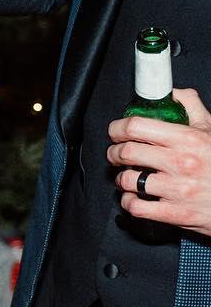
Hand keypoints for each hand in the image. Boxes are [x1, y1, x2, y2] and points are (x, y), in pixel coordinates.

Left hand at [108, 89, 210, 235]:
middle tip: (117, 154)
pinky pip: (135, 207)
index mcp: (188, 140)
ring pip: (127, 180)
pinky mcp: (175, 213)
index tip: (116, 131)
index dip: (118, 128)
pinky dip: (128, 201)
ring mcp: (177, 190)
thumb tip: (172, 93)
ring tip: (128, 175)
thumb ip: (191, 108)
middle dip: (115, 152)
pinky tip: (134, 196)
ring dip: (121, 177)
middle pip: (126, 152)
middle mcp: (182, 163)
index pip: (137, 127)